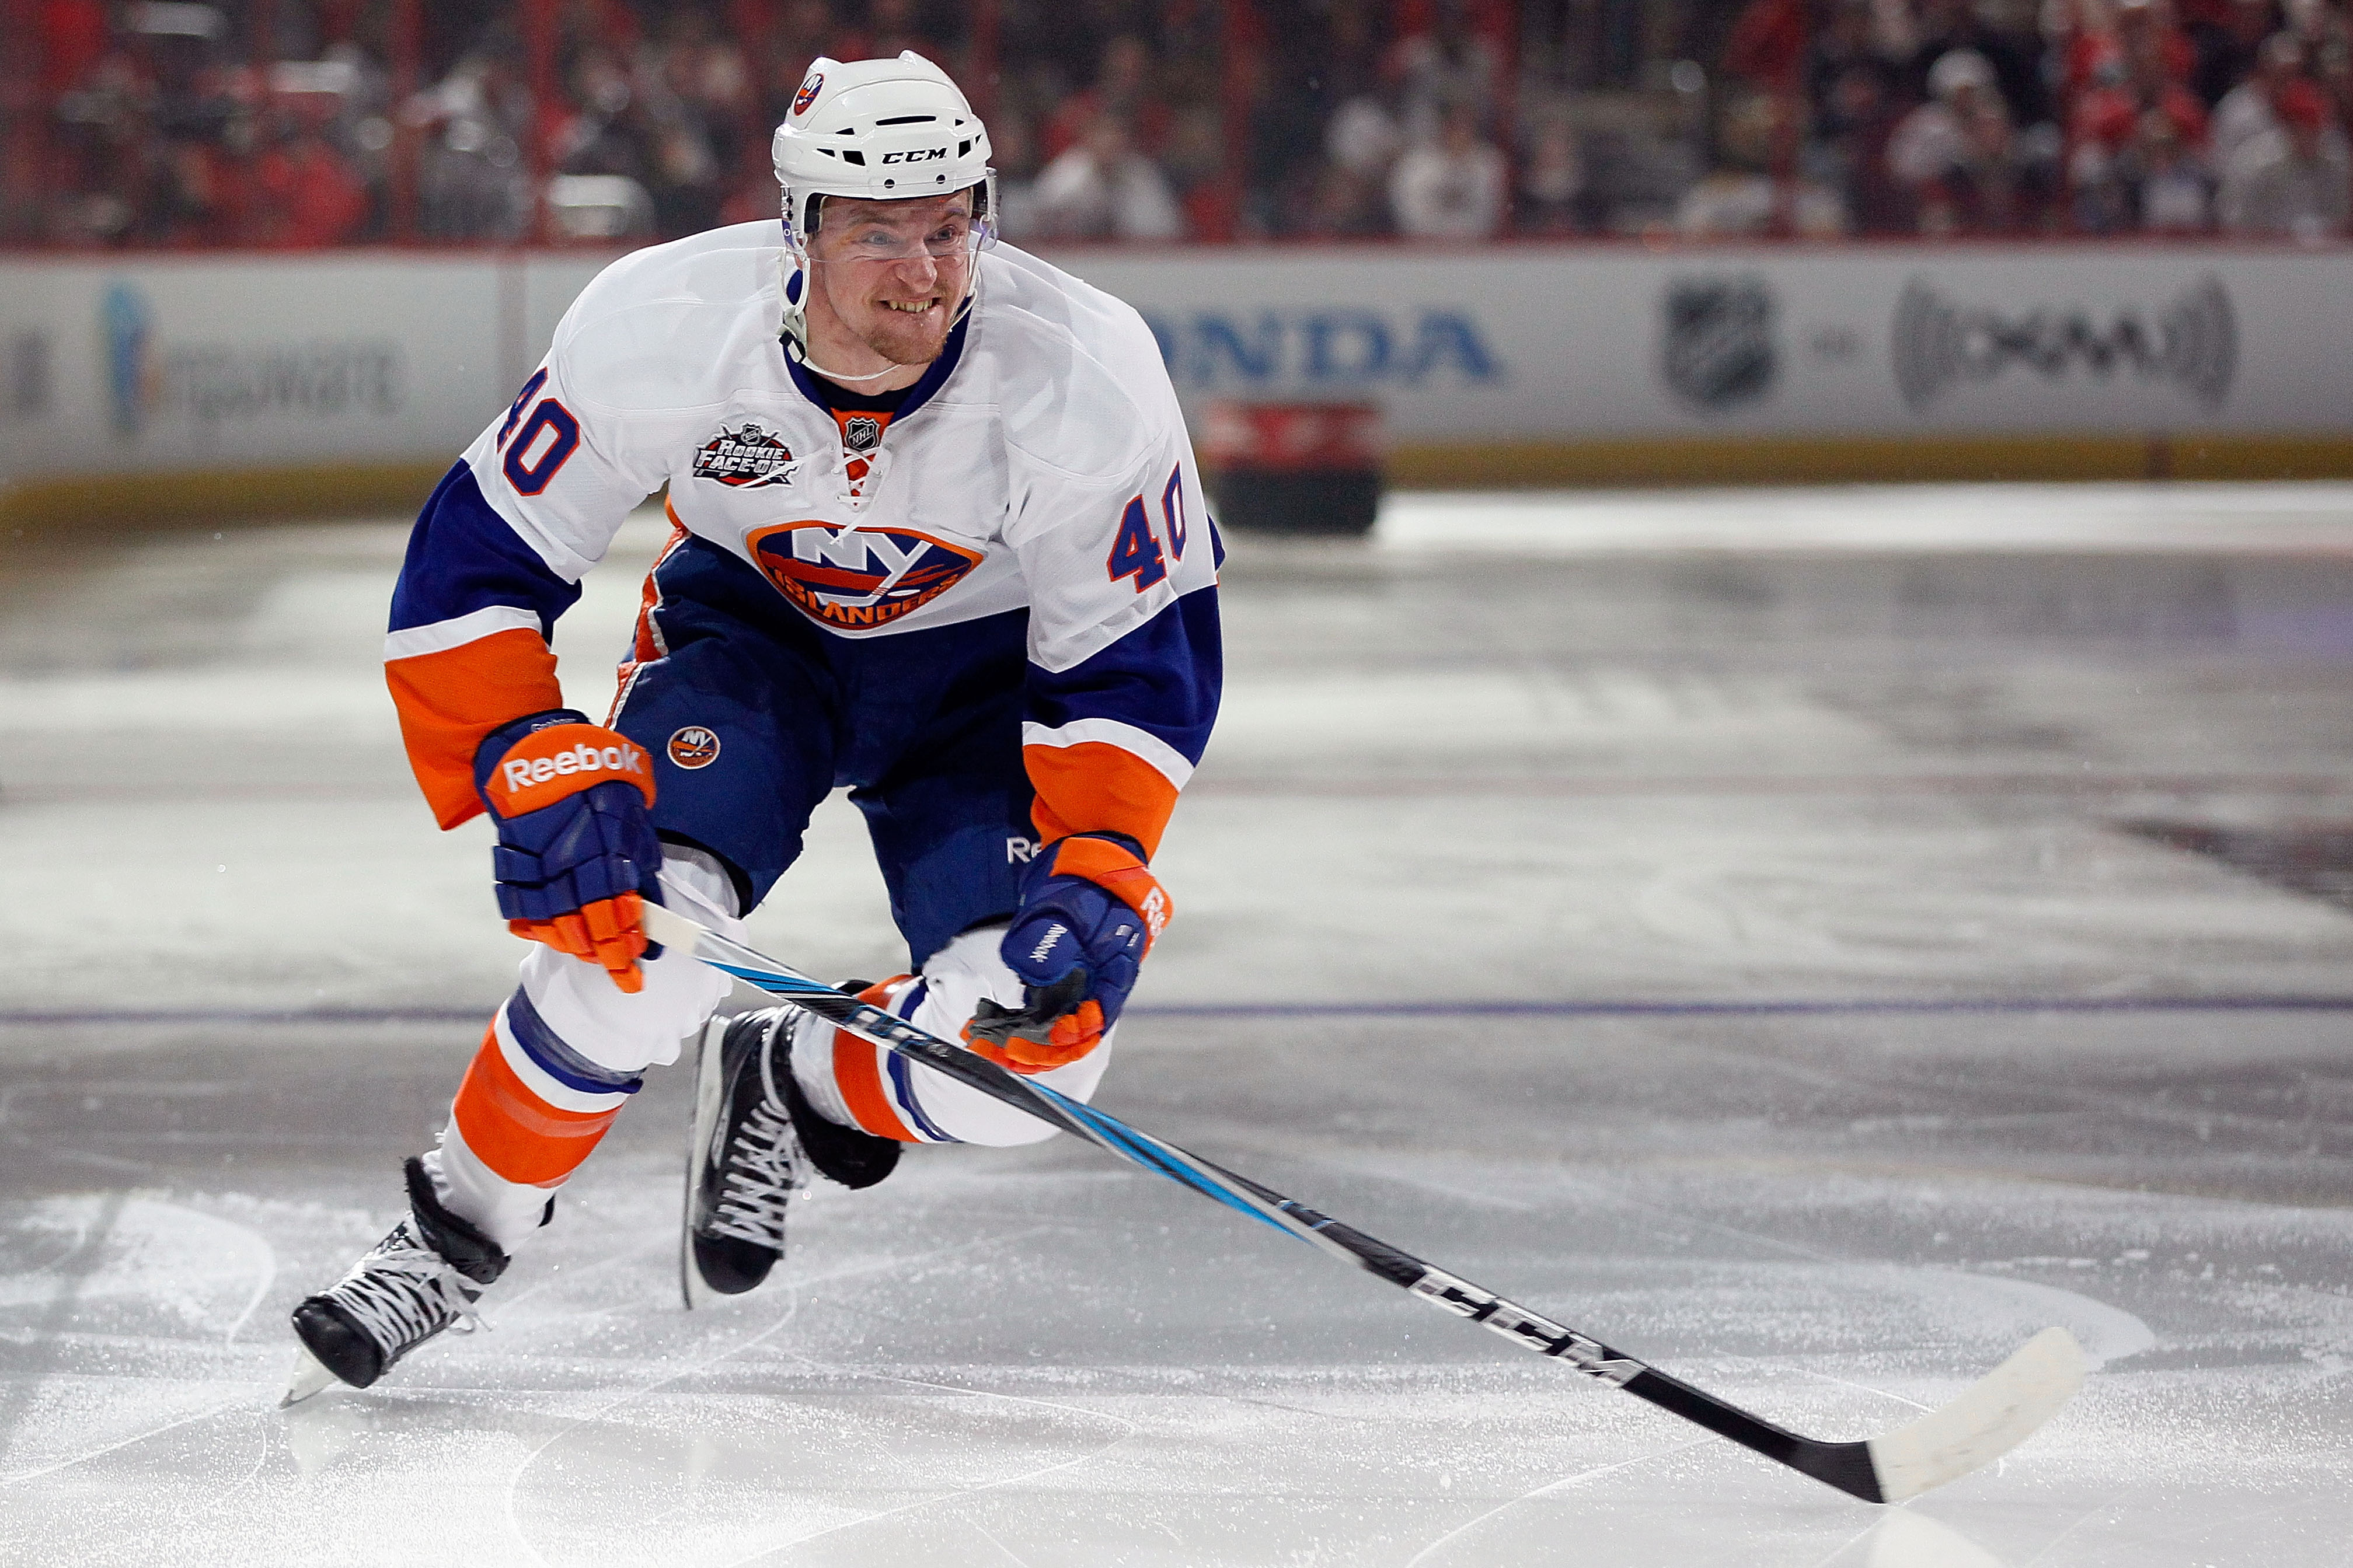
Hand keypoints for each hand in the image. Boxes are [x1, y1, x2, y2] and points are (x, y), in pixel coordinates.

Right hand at [475, 710, 662, 991]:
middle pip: (590, 922)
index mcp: (607, 845)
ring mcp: (538, 863)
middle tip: (624, 977)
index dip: (629, 940)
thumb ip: (641, 865)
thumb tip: (653, 910)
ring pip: (555, 922)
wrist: (538, 752)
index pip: (621, 907)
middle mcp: (571, 859)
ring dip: (577, 946)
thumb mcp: (633, 816)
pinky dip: (537, 928)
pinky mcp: (511, 863)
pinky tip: (556, 938)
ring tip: (594, 956)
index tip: (639, 964)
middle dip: (608, 956)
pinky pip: (520, 908)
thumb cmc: (596, 785)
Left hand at [965, 833, 1170, 1072]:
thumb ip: (1056, 943)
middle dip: (1032, 1050)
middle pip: (1069, 1034)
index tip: (1026, 1044)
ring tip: (983, 1041)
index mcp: (1113, 973)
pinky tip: (987, 1021)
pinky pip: (1037, 1007)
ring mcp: (1075, 981)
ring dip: (1018, 1037)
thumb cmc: (1087, 880)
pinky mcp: (1055, 975)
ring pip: (1050, 1023)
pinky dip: (1014, 1018)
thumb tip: (1038, 978)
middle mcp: (1096, 985)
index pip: (1092, 1024)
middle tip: (993, 1051)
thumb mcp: (1072, 907)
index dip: (1061, 1042)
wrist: (1084, 857)